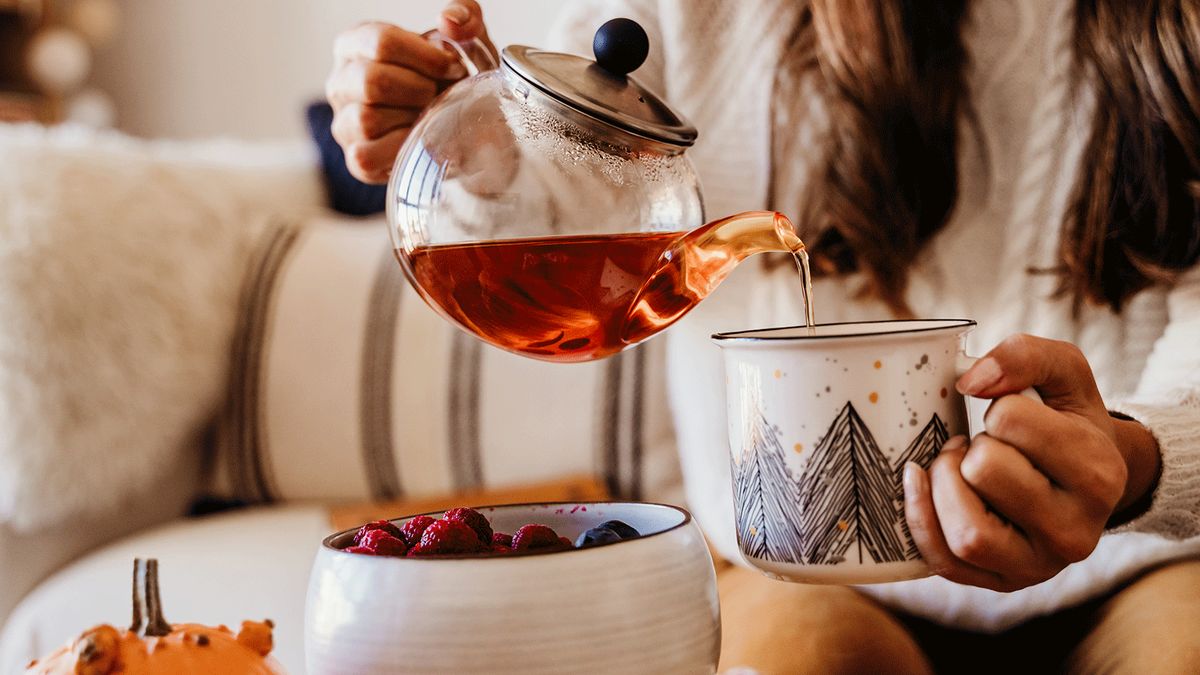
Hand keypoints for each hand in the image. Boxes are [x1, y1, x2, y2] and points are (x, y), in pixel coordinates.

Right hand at [325, 1, 495, 182]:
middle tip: (441, 94)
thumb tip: (450, 22)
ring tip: (431, 115)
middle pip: (372, 81)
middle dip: (420, 89)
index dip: (425, 56)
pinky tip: (421, 137)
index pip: (380, 42)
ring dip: (411, 119)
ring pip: (367, 119)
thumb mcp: (464, 41)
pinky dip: (401, 147)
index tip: (454, 66)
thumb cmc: (452, 79)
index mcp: (355, 44)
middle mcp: (340, 82)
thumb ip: (465, 16)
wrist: (461, 127)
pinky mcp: (356, 159)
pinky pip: (367, 155)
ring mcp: (344, 123)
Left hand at [903, 334, 1160, 591]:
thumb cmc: (1066, 421)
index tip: (1012, 417)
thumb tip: (970, 380)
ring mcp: (1039, 566)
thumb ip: (1027, 355)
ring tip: (957, 467)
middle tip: (981, 444)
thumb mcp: (1064, 373)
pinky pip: (944, 563)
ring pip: (967, 532)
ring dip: (944, 485)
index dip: (999, 408)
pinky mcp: (1002, 583)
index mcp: (1099, 473)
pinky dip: (921, 518)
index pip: (1011, 420)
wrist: (1084, 481)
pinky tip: (921, 484)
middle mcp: (1077, 531)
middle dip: (970, 447)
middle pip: (985, 471)